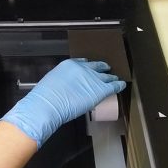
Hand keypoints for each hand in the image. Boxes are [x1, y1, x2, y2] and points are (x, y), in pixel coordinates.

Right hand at [0, 58, 125, 147]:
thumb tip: (65, 85)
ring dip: (111, 77)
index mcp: (70, 64)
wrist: (49, 104)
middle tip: (106, 69)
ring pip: (107, 76)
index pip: (83, 62)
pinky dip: (119, 85)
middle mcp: (83, 68)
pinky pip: (114, 85)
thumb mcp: (53, 81)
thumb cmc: (46, 97)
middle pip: (97, 66)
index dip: (88, 66)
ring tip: (115, 78)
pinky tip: (121, 85)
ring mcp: (93, 78)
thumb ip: (62, 80)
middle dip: (102, 68)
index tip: (90, 67)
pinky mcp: (100, 89)